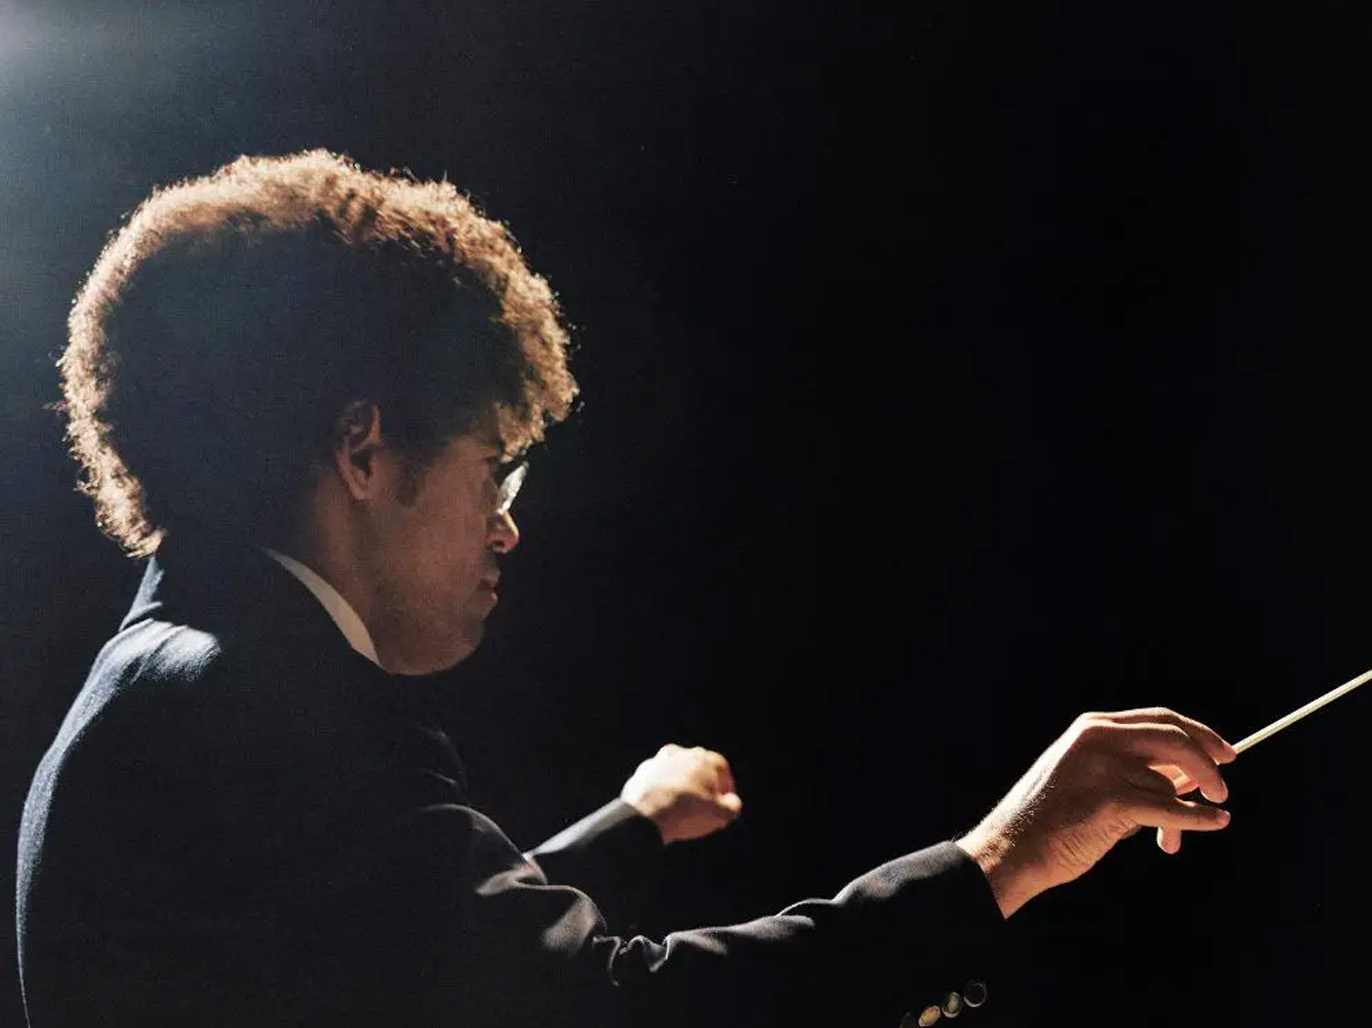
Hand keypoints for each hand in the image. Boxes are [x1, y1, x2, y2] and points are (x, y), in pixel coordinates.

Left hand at [620, 744, 743, 843]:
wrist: (645, 815)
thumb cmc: (686, 812)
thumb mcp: (719, 815)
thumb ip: (732, 806)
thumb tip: (732, 802)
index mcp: (703, 759)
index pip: (722, 768)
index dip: (726, 786)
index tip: (723, 803)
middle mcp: (681, 753)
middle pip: (698, 767)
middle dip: (703, 784)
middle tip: (704, 805)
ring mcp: (659, 760)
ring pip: (677, 771)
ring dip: (682, 784)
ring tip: (682, 805)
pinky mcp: (643, 771)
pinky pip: (658, 778)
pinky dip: (663, 788)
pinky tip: (663, 805)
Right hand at [955, 708, 1235, 917]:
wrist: (1014, 847)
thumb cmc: (1053, 818)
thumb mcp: (1091, 778)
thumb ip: (1135, 769)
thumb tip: (1193, 774)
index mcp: (1094, 727)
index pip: (1161, 719)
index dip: (1200, 734)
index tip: (1225, 752)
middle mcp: (1100, 738)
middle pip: (1175, 738)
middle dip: (1209, 762)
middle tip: (1223, 787)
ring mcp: (1105, 768)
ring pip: (1171, 782)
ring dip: (1186, 812)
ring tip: (1171, 842)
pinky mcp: (1112, 802)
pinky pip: (1171, 810)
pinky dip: (1198, 820)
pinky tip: (1215, 823)